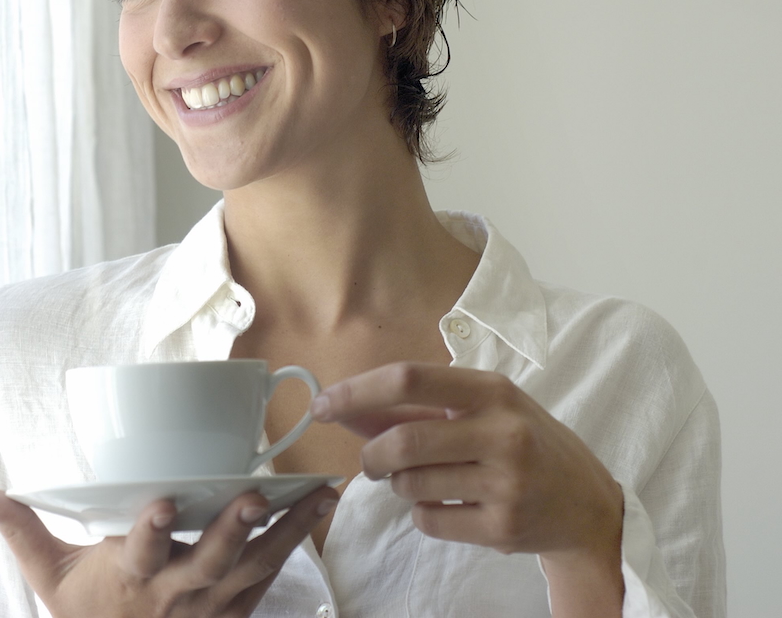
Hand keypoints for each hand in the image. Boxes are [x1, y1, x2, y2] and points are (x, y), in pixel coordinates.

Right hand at [0, 486, 338, 617]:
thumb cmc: (85, 613)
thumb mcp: (48, 574)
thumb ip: (18, 526)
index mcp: (130, 578)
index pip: (142, 552)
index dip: (153, 529)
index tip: (164, 501)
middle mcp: (176, 594)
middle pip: (211, 563)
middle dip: (234, 530)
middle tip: (255, 496)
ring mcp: (212, 605)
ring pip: (255, 568)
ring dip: (288, 531)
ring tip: (318, 494)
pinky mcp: (236, 609)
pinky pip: (271, 577)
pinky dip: (296, 544)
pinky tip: (317, 510)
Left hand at [312, 362, 623, 615]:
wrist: (586, 503)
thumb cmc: (520, 443)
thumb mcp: (479, 410)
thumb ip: (412, 410)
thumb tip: (343, 411)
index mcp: (492, 391)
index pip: (408, 380)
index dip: (356, 392)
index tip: (321, 405)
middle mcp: (503, 432)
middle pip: (402, 441)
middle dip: (371, 455)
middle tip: (371, 462)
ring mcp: (507, 483)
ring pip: (410, 485)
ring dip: (400, 484)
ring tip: (427, 480)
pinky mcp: (503, 528)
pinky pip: (428, 521)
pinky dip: (422, 514)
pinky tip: (449, 505)